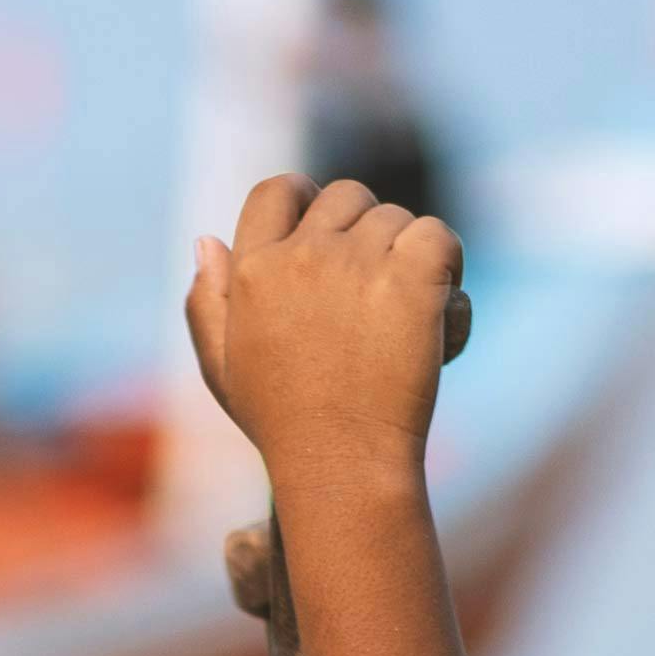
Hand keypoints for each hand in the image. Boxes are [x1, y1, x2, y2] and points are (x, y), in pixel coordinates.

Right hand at [186, 174, 470, 491]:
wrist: (341, 466)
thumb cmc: (283, 426)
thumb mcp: (223, 369)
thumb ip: (207, 303)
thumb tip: (207, 239)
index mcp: (252, 270)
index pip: (277, 189)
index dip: (305, 200)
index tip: (328, 234)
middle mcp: (303, 255)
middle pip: (347, 196)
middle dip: (365, 231)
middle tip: (374, 291)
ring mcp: (358, 262)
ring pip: (397, 219)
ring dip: (406, 256)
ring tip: (405, 315)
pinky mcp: (411, 276)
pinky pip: (439, 235)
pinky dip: (447, 267)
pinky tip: (438, 309)